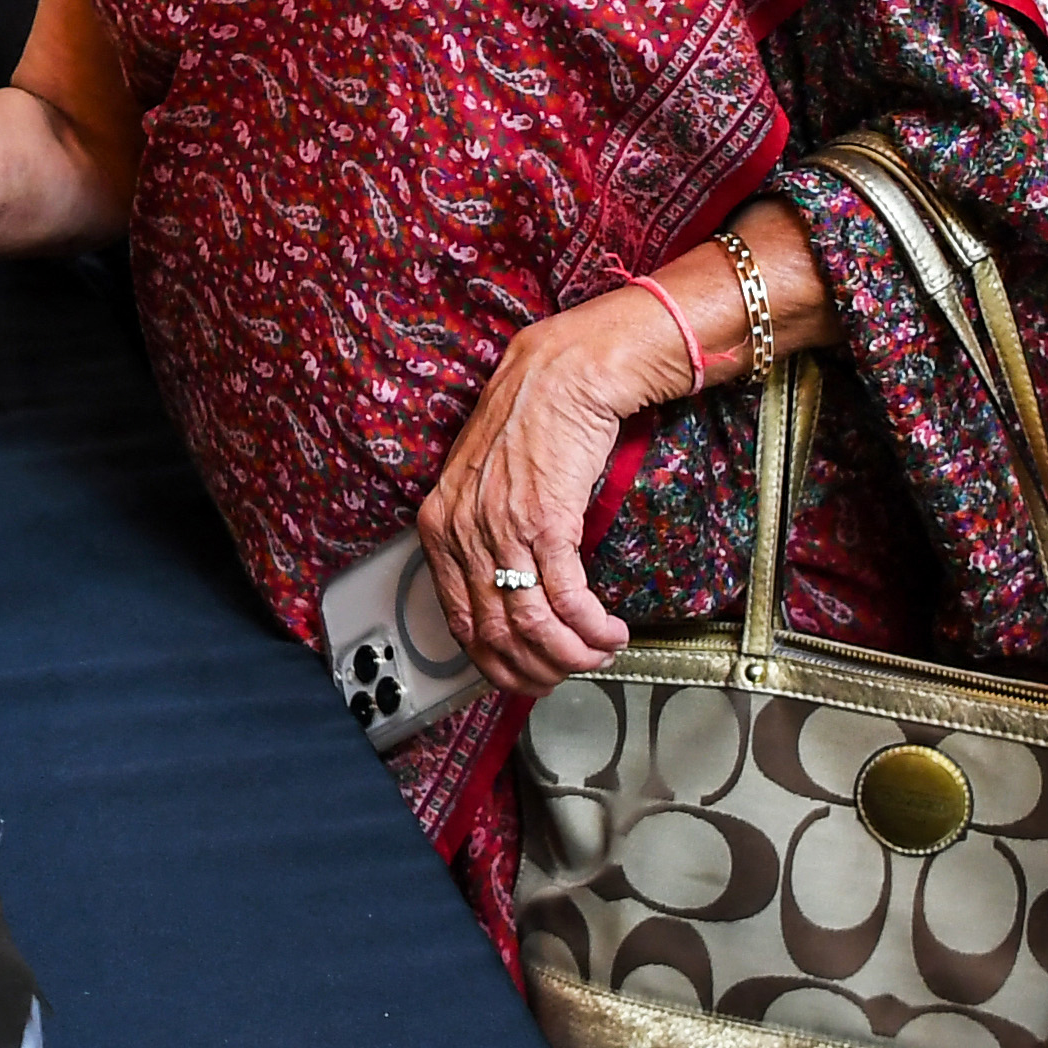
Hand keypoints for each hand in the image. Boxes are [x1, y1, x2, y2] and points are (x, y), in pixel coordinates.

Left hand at [412, 275, 702, 704]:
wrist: (565, 372)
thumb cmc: (532, 420)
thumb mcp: (486, 483)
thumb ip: (485, 536)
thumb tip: (509, 596)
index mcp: (438, 525)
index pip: (458, 622)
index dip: (497, 662)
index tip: (527, 674)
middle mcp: (462, 531)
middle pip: (495, 635)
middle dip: (538, 669)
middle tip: (569, 672)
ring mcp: (501, 529)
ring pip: (532, 627)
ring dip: (574, 654)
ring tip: (599, 652)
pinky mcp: (545, 521)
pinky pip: (567, 600)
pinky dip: (591, 628)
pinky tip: (609, 631)